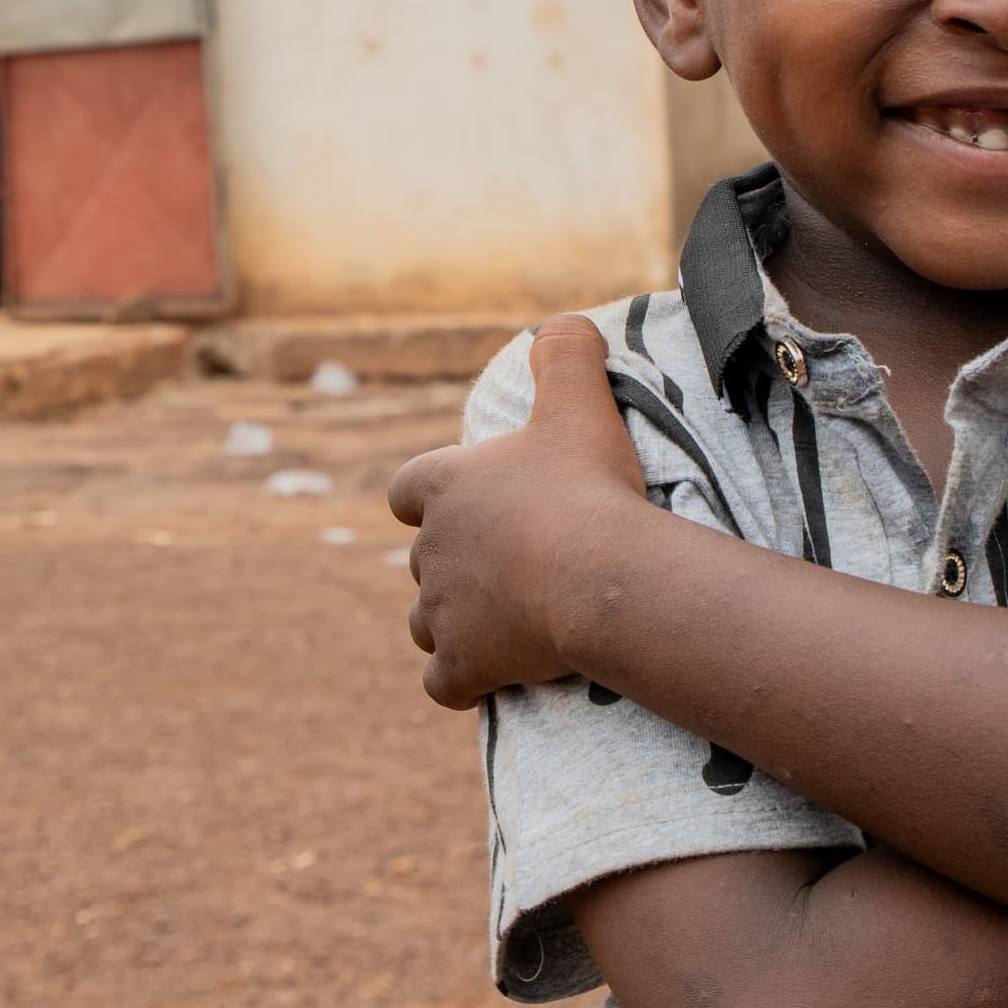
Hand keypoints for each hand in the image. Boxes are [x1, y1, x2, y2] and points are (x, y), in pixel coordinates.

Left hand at [385, 316, 652, 709]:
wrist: (601, 575)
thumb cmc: (586, 488)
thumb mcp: (579, 401)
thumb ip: (566, 354)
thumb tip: (565, 323)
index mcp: (443, 487)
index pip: (405, 492)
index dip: (428, 500)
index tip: (467, 507)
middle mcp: (430, 552)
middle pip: (423, 563)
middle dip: (455, 567)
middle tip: (515, 566)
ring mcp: (441, 613)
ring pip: (426, 625)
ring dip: (454, 625)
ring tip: (505, 623)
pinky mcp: (463, 666)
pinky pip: (443, 684)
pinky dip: (463, 683)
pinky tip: (492, 678)